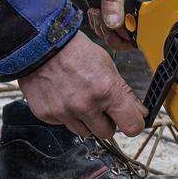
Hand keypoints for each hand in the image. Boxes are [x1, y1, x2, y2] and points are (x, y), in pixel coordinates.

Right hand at [19, 32, 147, 138]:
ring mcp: (65, 112)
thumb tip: (139, 113)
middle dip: (107, 121)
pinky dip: (67, 115)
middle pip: (108, 133)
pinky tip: (64, 97)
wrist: (38, 45)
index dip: (134, 123)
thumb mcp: (107, 65)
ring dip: (86, 121)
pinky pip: (65, 125)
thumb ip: (124, 92)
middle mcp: (86, 105)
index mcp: (106, 91)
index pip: (132, 126)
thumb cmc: (74, 51)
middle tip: (101, 106)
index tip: (131, 119)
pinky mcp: (47, 115)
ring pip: (86, 132)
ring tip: (80, 98)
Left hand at [89, 0, 161, 50]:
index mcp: (152, 0)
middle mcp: (148, 8)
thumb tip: (113, 24)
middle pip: (133, 37)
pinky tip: (96, 12)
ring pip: (123, 34)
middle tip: (98, 17)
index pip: (145, 30)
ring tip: (95, 13)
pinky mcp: (127, 10)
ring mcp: (137, 10)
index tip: (109, 22)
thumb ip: (112, 0)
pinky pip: (117, 26)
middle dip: (111, 32)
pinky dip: (104, 23)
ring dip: (105, 28)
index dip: (125, 33)